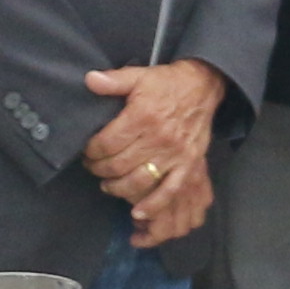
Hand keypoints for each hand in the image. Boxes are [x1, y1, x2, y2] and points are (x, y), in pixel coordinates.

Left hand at [82, 58, 222, 248]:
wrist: (202, 87)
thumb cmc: (166, 83)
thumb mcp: (138, 75)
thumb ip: (113, 80)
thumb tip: (89, 80)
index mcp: (143, 116)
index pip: (107, 143)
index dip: (91, 151)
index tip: (87, 151)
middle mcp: (158, 138)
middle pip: (119, 165)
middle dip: (99, 169)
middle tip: (93, 167)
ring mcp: (174, 154)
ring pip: (138, 181)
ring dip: (117, 188)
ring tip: (107, 184)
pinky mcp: (188, 165)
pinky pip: (169, 191)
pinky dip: (152, 205)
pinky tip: (137, 213)